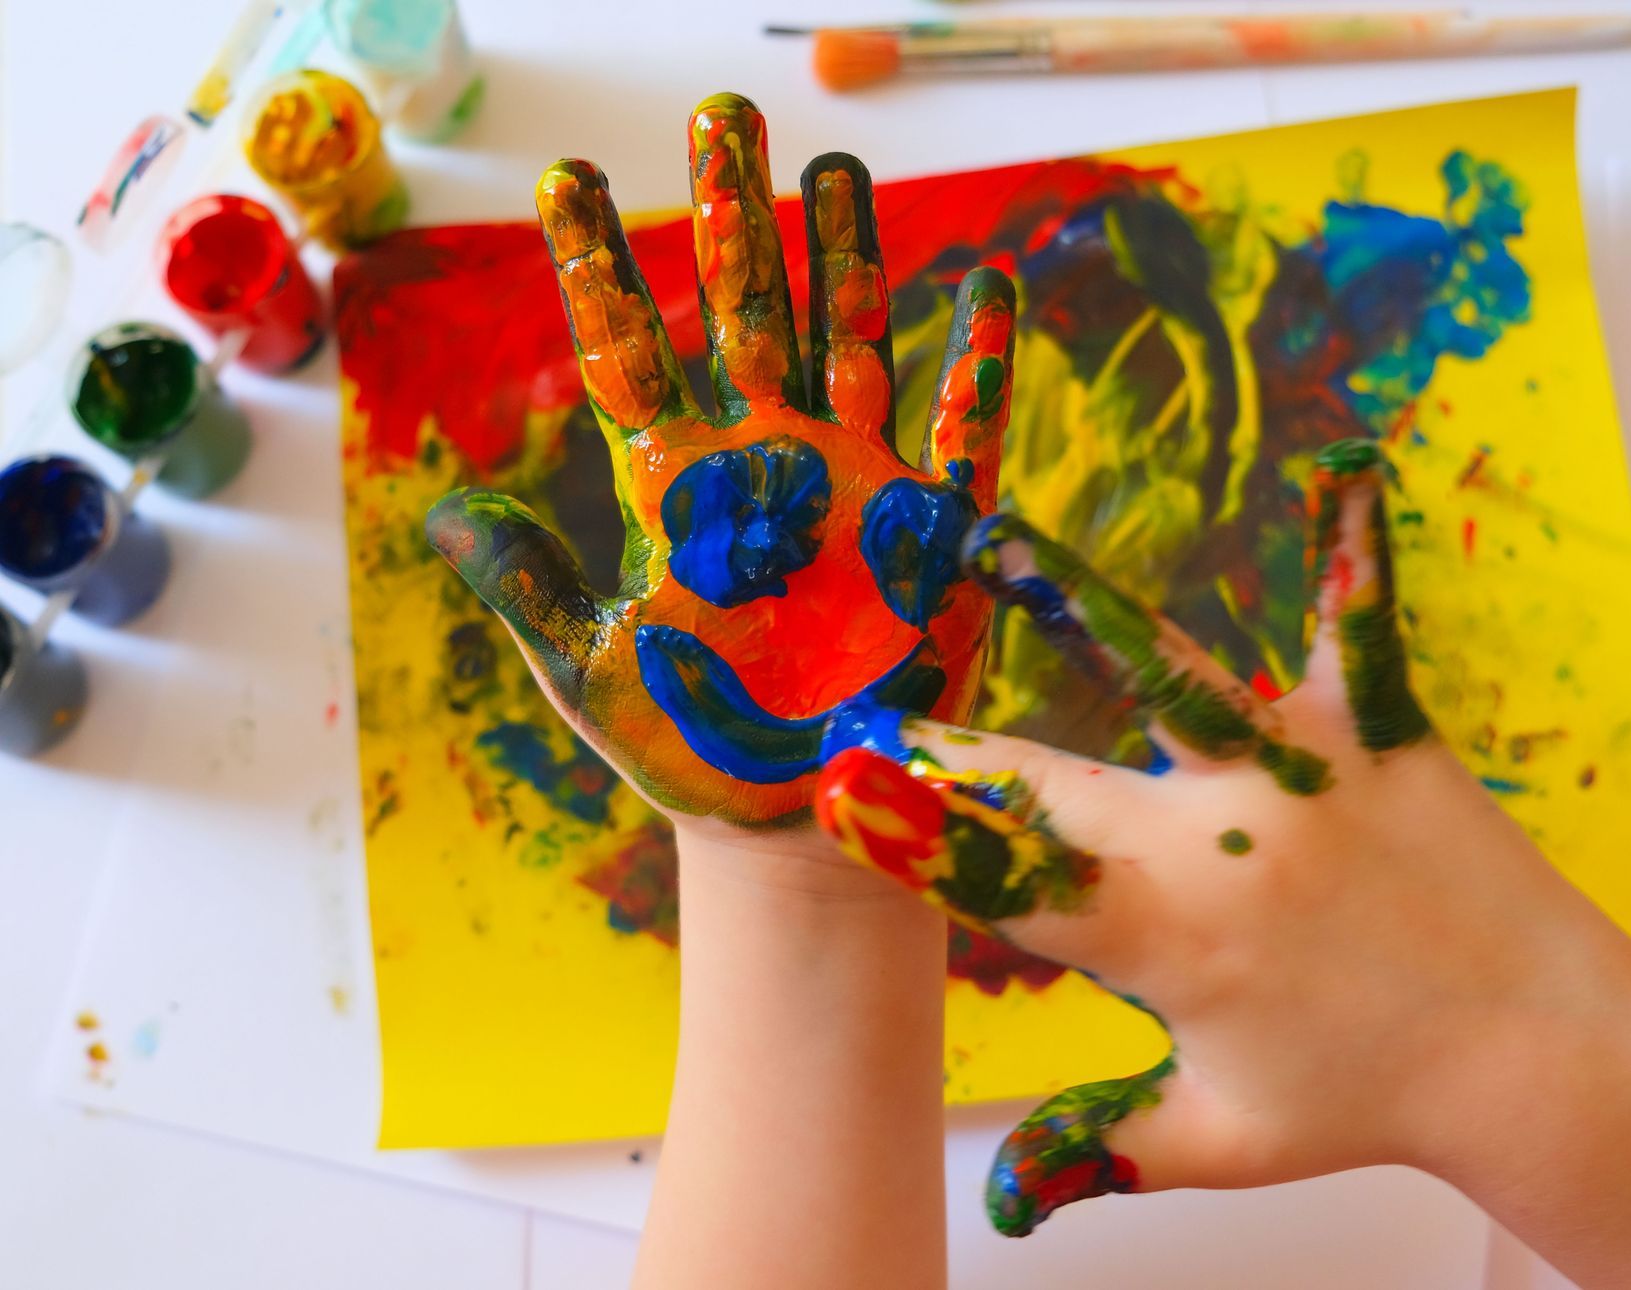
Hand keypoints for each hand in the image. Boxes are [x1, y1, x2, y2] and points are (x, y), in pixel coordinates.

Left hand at [427, 92, 1013, 830]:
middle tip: (725, 114)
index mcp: (678, 487)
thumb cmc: (696, 751)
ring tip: (840, 166)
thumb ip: (531, 590)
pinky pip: (964, 436)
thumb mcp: (593, 674)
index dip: (600, 264)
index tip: (567, 176)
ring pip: (854, 342)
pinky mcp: (933, 536)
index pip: (633, 349)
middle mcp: (769, 463)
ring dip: (850, 257)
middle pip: (751, 310)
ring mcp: (857, 488)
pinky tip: (987, 283)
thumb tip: (444, 515)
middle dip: (738, 214)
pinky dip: (977, 366)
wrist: (800, 819)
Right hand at [816, 440, 1630, 1235]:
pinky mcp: (1382, 733)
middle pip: (1049, 782)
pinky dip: (1345, 553)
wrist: (1552, 1062)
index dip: (914, 834)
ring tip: (994, 542)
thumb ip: (1099, 1152)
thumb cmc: (1375, 1103)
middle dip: (949, 747)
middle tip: (868, 694)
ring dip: (1075, 610)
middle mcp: (1221, 848)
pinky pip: (1357, 628)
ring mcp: (1302, 779)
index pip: (1008, 882)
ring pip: (1169, 679)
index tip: (835, 785)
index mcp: (1169, 944)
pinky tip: (1345, 463)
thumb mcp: (1222, 1138)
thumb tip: (1001, 1204)